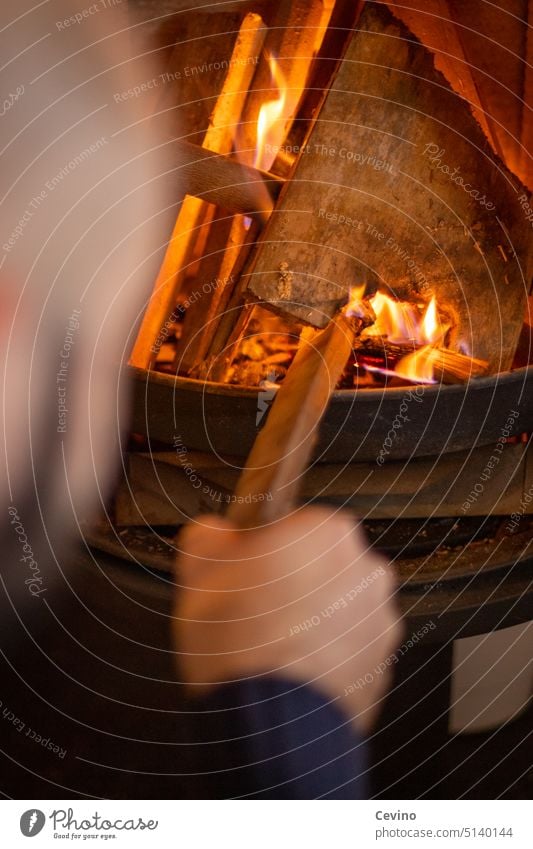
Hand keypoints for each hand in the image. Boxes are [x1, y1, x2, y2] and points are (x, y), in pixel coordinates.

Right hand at [174, 507, 402, 731]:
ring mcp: (380, 619)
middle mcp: (366, 568)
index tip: (244, 573)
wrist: (271, 725)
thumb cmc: (237, 641)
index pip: (294, 525)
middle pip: (320, 565)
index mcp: (328, 531)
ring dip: (311, 620)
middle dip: (292, 583)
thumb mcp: (198, 571)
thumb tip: (215, 532)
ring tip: (270, 649)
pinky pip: (348, 647)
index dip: (264, 550)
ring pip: (336, 607)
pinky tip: (291, 672)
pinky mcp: (383, 663)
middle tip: (253, 612)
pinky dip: (325, 655)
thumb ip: (209, 535)